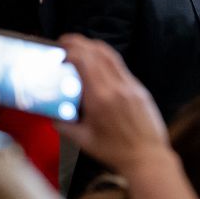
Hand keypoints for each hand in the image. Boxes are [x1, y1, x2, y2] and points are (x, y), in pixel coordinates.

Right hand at [56, 34, 170, 172]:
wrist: (147, 157)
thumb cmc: (114, 152)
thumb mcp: (83, 141)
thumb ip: (64, 126)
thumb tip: (52, 117)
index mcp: (100, 98)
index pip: (84, 61)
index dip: (70, 51)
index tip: (59, 52)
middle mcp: (116, 87)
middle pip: (96, 53)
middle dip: (79, 42)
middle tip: (65, 41)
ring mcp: (130, 87)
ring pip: (111, 56)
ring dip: (94, 46)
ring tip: (81, 46)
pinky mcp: (140, 90)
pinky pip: (121, 68)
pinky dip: (107, 59)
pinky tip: (99, 63)